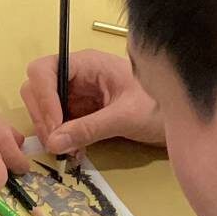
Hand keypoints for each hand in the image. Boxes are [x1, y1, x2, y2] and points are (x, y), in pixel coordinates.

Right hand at [20, 49, 162, 154]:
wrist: (180, 118)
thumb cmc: (158, 106)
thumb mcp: (126, 116)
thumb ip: (90, 128)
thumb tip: (54, 142)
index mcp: (87, 63)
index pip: (44, 69)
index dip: (42, 96)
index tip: (54, 126)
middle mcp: (77, 75)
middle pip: (36, 88)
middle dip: (42, 116)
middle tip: (57, 144)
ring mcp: (76, 93)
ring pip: (43, 107)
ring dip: (49, 130)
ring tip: (68, 151)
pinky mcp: (80, 111)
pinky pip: (57, 123)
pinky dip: (60, 138)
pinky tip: (75, 151)